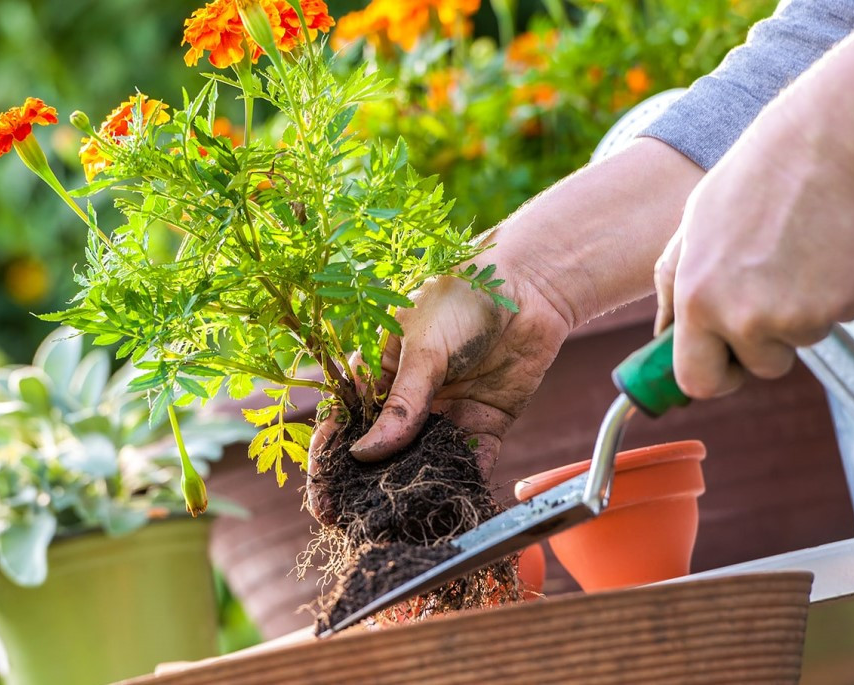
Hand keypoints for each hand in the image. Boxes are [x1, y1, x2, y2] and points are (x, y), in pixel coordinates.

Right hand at [305, 138, 705, 523]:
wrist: (529, 285)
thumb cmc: (462, 298)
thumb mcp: (423, 347)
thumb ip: (401, 403)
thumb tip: (364, 454)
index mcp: (378, 373)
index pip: (344, 424)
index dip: (331, 463)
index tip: (323, 501)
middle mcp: (408, 400)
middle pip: (380, 454)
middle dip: (366, 491)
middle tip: (355, 528)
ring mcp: (445, 415)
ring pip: (422, 464)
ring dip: (411, 495)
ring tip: (399, 533)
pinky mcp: (484, 425)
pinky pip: (469, 464)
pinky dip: (461, 488)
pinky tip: (449, 515)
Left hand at [653, 130, 853, 398]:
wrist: (826, 147)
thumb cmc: (752, 182)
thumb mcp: (691, 230)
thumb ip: (673, 288)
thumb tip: (661, 336)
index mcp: (697, 301)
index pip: (697, 380)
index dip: (714, 377)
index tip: (725, 366)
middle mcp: (743, 318)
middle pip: (759, 369)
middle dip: (764, 347)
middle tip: (770, 295)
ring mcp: (797, 317)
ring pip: (800, 342)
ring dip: (800, 313)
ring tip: (795, 255)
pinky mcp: (843, 305)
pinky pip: (836, 318)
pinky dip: (833, 294)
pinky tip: (825, 250)